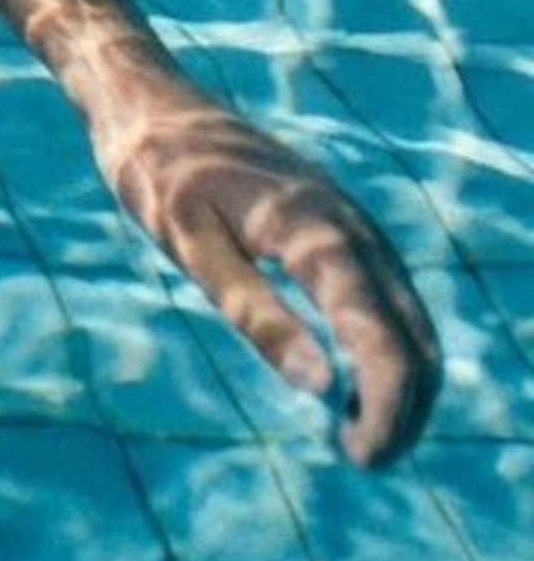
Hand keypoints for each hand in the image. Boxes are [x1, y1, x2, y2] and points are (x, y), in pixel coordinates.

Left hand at [92, 84, 440, 465]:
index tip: (358, 459)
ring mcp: (351, 223)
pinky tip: (348, 381)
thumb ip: (255, 314)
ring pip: (408, 318)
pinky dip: (384, 347)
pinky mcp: (337, 225)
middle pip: (413, 335)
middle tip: (361, 460)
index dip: (385, 408)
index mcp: (319, 234)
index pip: (384, 339)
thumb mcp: (189, 248)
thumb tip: (319, 388)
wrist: (147, 101)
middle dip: (403, 407)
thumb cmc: (157, 173)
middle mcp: (352, 228)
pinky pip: (384, 296)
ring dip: (400, 382)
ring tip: (358, 435)